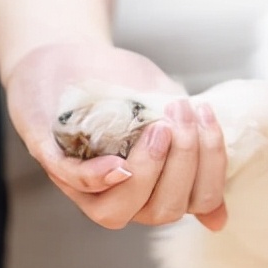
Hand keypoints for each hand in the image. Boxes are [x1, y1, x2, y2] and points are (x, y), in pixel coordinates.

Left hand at [4, 42, 228, 230]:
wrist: (70, 49)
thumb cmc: (120, 81)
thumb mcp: (164, 109)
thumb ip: (189, 145)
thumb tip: (218, 218)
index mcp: (153, 186)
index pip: (194, 202)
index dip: (211, 170)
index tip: (207, 120)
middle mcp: (119, 193)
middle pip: (162, 211)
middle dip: (184, 162)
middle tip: (182, 112)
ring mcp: (81, 182)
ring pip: (114, 212)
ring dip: (147, 172)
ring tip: (158, 128)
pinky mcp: (49, 157)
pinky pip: (73, 184)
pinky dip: (98, 179)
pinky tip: (119, 165)